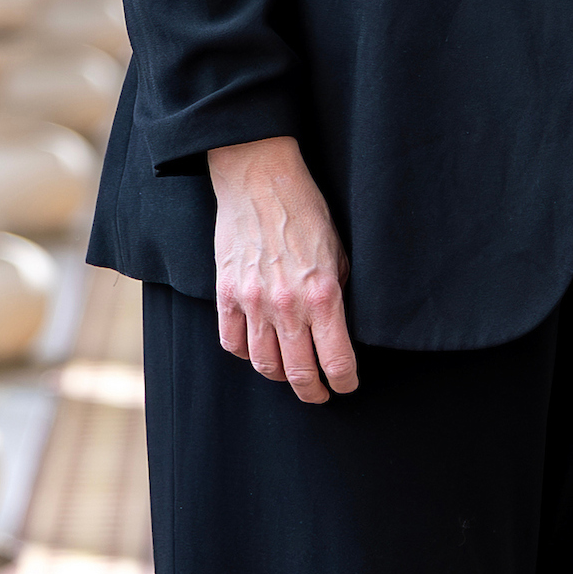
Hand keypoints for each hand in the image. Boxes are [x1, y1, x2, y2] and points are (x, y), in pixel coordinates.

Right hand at [207, 135, 358, 401]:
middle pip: (298, 374)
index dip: (345, 382)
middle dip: (314, 392)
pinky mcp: (226, 293)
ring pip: (264, 365)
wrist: (259, 180)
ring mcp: (252, 301)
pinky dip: (246, 353)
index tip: (346, 385)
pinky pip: (232, 342)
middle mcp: (287, 305)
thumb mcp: (340, 254)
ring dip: (280, 376)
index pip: (337, 361)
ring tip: (290, 373)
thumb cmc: (305, 212)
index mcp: (323, 295)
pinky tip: (258, 348)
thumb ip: (340, 296)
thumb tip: (343, 330)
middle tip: (320, 393)